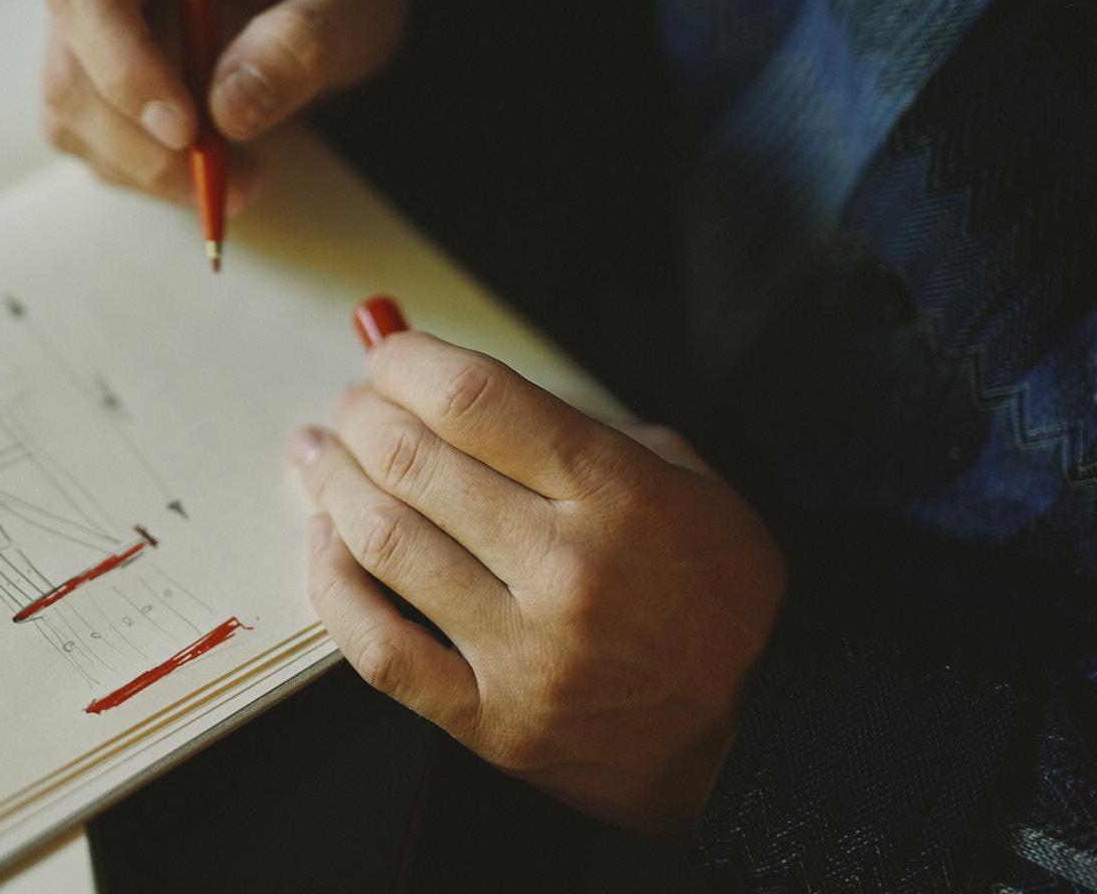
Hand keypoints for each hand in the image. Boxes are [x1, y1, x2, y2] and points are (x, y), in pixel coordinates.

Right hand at [41, 0, 407, 206]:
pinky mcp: (96, 85)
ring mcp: (89, 29)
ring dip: (152, 169)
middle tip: (231, 177)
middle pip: (73, 67)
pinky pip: (97, 149)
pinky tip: (216, 170)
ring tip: (243, 176)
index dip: (123, 63)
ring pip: (76, 119)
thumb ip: (306, 34)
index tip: (186, 127)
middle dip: (143, 141)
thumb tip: (232, 104)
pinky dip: (153, 178)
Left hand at [289, 331, 787, 832]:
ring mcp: (525, 651)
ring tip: (319, 457)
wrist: (777, 738)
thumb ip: (583, 434)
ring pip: (386, 544)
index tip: (386, 358)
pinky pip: (380, 650)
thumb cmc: (731, 601)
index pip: (474, 399)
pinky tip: (324, 545)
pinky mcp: (495, 723)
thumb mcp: (690, 484)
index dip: (407, 364)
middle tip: (349, 407)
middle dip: (363, 417)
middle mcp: (565, 567)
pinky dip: (335, 588)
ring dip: (334, 486)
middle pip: (415, 462)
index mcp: (617, 493)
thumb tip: (462, 398)